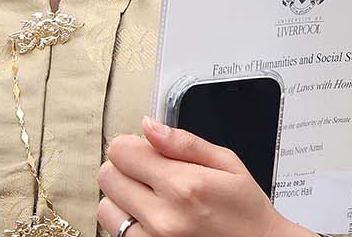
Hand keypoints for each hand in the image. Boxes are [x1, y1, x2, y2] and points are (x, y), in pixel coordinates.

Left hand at [96, 117, 311, 236]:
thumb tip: (148, 125)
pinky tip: (151, 218)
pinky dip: (128, 221)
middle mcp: (163, 217)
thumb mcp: (228, 165)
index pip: (120, 151)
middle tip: (153, 176)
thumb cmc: (246, 211)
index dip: (134, 146)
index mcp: (184, 186)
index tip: (149, 152)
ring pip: (105, 206)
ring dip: (122, 198)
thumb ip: (184, 142)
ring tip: (151, 200)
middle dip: (126, 169)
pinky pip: (116, 231)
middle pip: (107, 176)